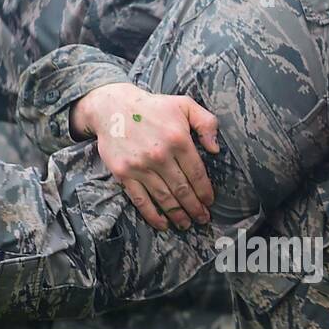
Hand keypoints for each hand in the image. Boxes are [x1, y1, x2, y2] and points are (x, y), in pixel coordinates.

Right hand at [70, 82, 219, 230]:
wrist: (112, 107)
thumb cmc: (152, 107)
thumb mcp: (184, 105)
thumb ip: (206, 123)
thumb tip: (216, 149)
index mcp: (178, 139)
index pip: (196, 173)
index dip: (205, 191)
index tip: (210, 202)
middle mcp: (160, 156)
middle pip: (182, 189)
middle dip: (195, 208)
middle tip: (203, 219)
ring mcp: (140, 166)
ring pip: (164, 197)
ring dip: (177, 214)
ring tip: (186, 224)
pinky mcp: (124, 174)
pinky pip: (141, 200)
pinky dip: (152, 215)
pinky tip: (163, 224)